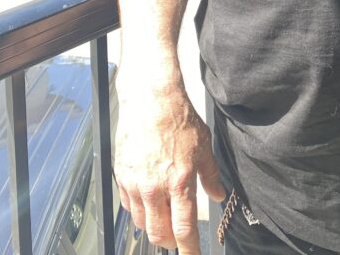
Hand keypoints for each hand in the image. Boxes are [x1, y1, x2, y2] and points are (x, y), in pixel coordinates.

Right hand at [114, 78, 225, 253]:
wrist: (151, 100)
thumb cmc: (179, 119)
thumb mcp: (204, 147)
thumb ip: (211, 175)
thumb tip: (219, 195)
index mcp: (179, 182)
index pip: (183, 229)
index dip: (189, 248)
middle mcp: (155, 188)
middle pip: (159, 233)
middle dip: (170, 241)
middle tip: (178, 238)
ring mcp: (135, 183)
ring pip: (141, 223)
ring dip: (153, 226)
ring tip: (163, 218)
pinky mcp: (121, 176)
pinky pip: (128, 205)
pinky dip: (138, 210)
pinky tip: (147, 201)